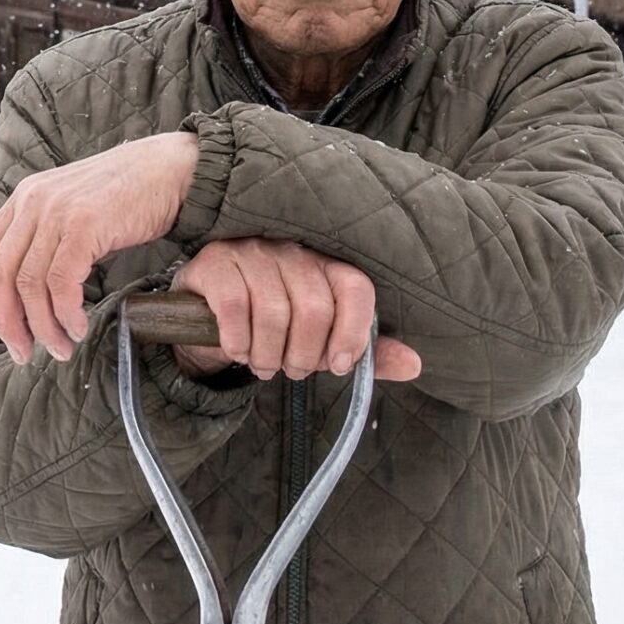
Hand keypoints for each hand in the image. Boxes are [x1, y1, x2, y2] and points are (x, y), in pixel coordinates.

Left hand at [0, 132, 199, 362]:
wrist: (172, 168)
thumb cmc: (129, 196)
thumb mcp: (73, 208)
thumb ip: (47, 236)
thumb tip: (30, 290)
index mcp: (25, 198)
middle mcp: (33, 202)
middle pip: (1, 275)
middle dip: (8, 322)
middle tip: (23, 353)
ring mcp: (57, 211)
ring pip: (30, 284)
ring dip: (43, 326)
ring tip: (61, 348)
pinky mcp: (84, 224)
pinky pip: (62, 282)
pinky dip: (66, 313)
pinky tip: (79, 327)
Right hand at [170, 237, 422, 382]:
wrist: (209, 314)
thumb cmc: (275, 327)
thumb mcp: (321, 341)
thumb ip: (363, 351)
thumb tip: (415, 364)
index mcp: (326, 265)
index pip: (356, 288)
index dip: (354, 333)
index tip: (339, 367)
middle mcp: (293, 252)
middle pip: (315, 308)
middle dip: (304, 356)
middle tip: (292, 371)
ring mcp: (252, 253)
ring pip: (273, 312)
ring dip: (268, 355)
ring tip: (263, 366)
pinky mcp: (215, 262)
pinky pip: (234, 306)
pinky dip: (238, 340)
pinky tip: (238, 350)